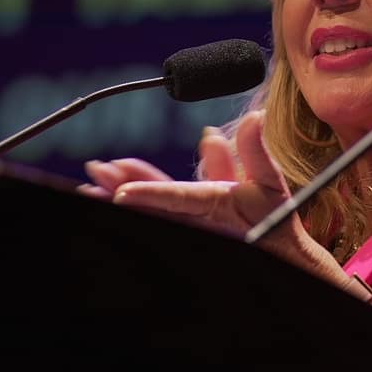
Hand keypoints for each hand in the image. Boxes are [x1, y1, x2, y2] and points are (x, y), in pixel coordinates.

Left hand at [98, 112, 359, 293]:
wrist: (280, 255)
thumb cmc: (274, 218)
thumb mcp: (271, 181)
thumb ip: (256, 149)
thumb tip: (255, 116)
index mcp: (214, 205)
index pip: (178, 198)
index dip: (150, 193)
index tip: (123, 192)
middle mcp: (197, 221)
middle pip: (152, 207)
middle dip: (121, 189)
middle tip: (95, 174)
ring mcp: (188, 228)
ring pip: (148, 214)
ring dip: (117, 198)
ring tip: (91, 187)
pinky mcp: (184, 230)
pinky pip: (153, 217)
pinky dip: (131, 207)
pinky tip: (110, 198)